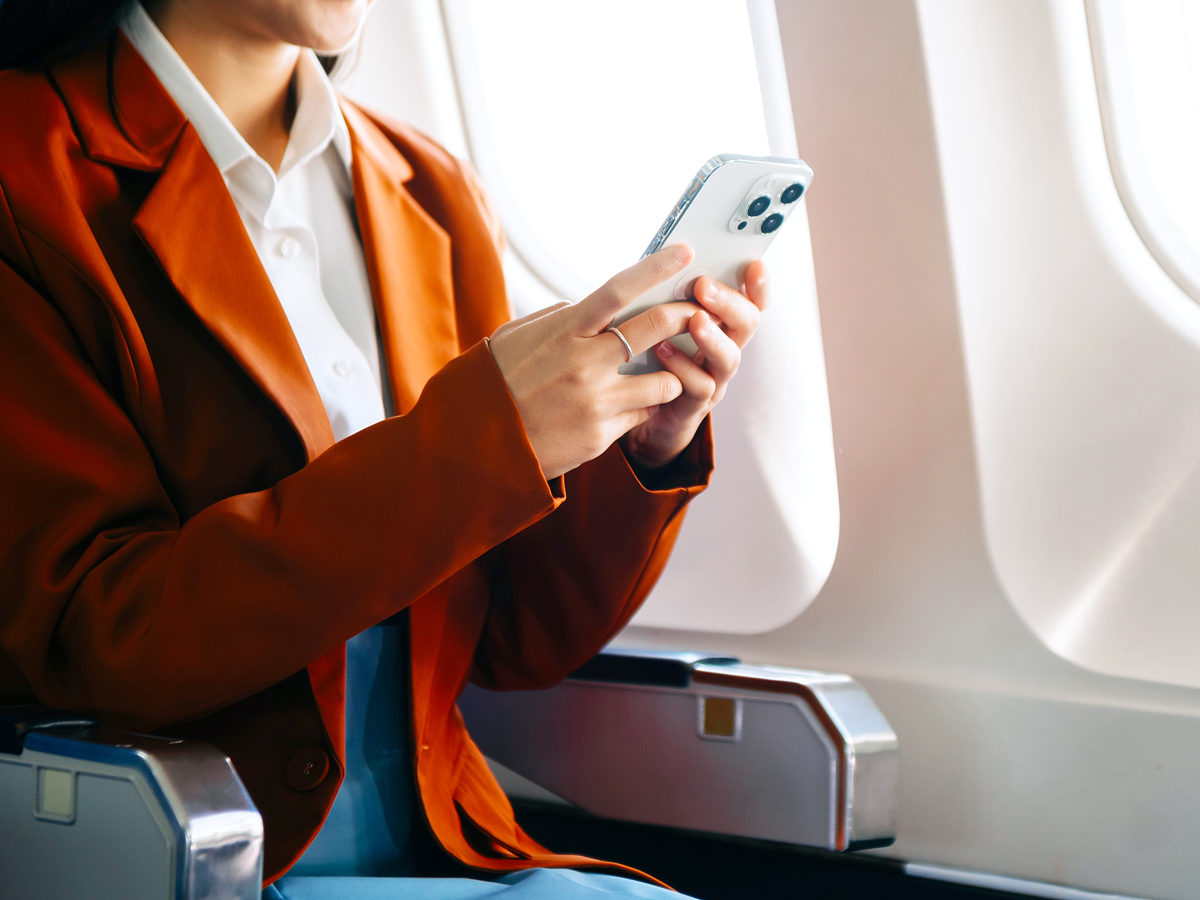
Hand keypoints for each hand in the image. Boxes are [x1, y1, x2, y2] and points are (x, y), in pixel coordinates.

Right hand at [489, 244, 702, 479]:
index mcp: (564, 330)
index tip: (684, 252)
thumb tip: (585, 305)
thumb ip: (559, 319)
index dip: (657, 267)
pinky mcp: (602, 434)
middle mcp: (584, 362)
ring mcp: (596, 400)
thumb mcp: (518, 337)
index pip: (620, 289)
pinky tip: (626, 408)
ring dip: (670, 374)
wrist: (477, 444)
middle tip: (698, 313)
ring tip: (659, 375)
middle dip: (686, 316)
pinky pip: (643, 415)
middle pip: (656, 327)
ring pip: (664, 379)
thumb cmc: (496, 383)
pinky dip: (643, 408)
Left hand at [620, 259, 769, 468]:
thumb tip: (663, 258)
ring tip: (695, 319)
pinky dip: (682, 367)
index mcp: (719, 326)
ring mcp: (712, 379)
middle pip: (746, 324)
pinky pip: (698, 387)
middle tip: (703, 285)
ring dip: (713, 336)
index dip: (757, 285)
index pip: (749, 301)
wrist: (637, 413)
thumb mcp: (659, 323)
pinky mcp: (692, 405)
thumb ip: (668, 298)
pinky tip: (663, 351)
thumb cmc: (649, 360)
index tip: (754, 264)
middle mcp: (722, 351)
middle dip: (729, 302)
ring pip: (729, 358)